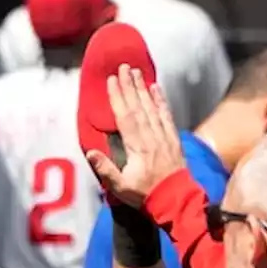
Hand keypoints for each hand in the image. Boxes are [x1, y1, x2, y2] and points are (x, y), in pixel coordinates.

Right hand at [86, 65, 186, 207]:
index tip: (112, 80)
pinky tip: (156, 88)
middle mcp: (151, 138)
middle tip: (124, 67)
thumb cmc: (145, 195)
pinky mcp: (173, 139)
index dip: (118, 97)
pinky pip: (166, 115)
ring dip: (143, 89)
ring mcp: (163, 137)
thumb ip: (106, 169)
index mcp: (137, 148)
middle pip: (138, 107)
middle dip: (130, 86)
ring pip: (152, 108)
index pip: (125, 117)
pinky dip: (161, 101)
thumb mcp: (121, 187)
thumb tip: (90, 152)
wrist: (176, 201)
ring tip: (137, 72)